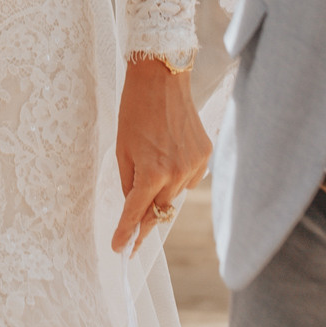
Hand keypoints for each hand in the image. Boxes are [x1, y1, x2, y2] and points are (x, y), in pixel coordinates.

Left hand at [112, 54, 209, 256]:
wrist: (162, 77)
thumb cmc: (135, 109)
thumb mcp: (122, 148)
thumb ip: (128, 182)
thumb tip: (134, 207)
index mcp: (151, 171)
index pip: (136, 213)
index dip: (126, 233)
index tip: (119, 250)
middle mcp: (176, 173)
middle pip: (159, 211)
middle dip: (145, 222)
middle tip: (132, 237)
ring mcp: (194, 166)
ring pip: (175, 196)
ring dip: (162, 195)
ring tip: (152, 171)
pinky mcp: (205, 156)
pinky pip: (189, 180)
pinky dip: (177, 177)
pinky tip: (169, 158)